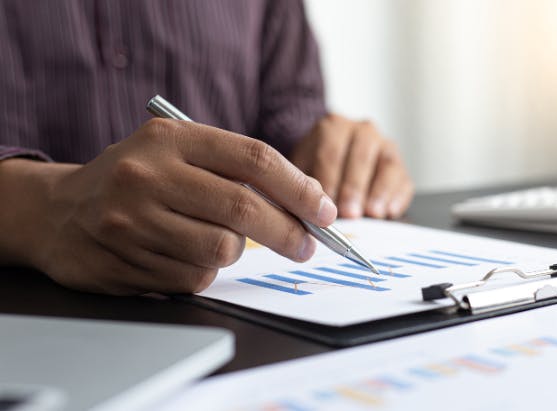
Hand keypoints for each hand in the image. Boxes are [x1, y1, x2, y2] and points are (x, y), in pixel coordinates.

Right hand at [0, 119, 335, 294]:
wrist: (59, 211)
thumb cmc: (137, 178)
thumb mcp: (178, 151)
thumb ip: (236, 168)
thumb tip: (307, 203)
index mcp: (170, 138)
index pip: (254, 158)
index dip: (299, 188)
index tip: (325, 211)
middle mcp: (148, 175)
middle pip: (243, 208)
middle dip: (288, 232)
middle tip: (306, 245)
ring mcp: (132, 221)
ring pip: (220, 250)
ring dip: (236, 253)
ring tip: (221, 241)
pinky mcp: (123, 262)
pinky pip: (193, 278)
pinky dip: (204, 271)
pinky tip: (182, 254)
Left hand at [291, 114, 413, 218]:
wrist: (332, 161)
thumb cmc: (314, 167)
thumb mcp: (301, 168)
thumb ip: (304, 182)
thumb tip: (310, 205)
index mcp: (333, 126)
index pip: (331, 152)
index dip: (329, 179)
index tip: (326, 203)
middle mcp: (363, 130)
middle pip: (360, 157)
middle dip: (354, 188)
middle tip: (349, 213)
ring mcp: (385, 146)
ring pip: (387, 165)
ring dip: (379, 191)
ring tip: (372, 214)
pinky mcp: (400, 166)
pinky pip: (404, 179)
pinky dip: (398, 196)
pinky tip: (390, 211)